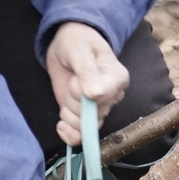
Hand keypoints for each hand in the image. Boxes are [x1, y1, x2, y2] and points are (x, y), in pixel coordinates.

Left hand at [49, 22, 126, 146]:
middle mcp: (113, 97)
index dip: (82, 91)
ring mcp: (101, 108)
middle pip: (91, 114)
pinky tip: (61, 124)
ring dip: (68, 111)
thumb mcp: (79, 50)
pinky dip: (68, 134)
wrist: (69, 45)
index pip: (101, 97)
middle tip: (72, 79)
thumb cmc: (77, 42)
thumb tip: (95, 94)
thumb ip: (87, 72)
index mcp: (117, 78)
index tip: (76, 77)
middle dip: (73, 99)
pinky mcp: (87, 117)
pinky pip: (81, 137)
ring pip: (84, 127)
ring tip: (69, 92)